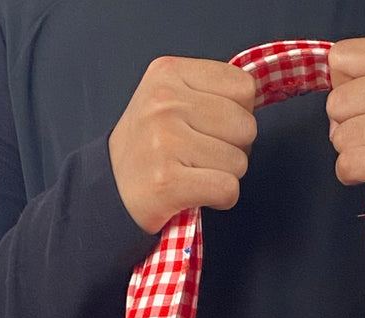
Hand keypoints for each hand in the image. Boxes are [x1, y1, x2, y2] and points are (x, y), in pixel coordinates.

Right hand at [109, 57, 257, 232]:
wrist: (111, 188)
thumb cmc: (149, 146)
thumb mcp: (169, 97)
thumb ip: (209, 91)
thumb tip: (253, 101)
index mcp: (168, 72)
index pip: (243, 87)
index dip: (239, 113)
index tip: (213, 126)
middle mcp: (165, 102)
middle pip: (246, 126)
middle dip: (235, 147)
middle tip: (205, 155)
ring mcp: (165, 141)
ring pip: (239, 161)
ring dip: (226, 175)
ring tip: (197, 173)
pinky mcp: (168, 181)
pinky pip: (228, 189)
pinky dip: (222, 199)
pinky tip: (199, 193)